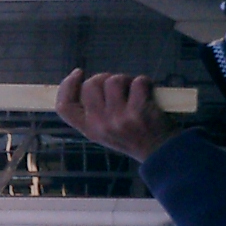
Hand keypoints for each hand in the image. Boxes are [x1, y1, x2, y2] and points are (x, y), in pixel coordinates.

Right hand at [55, 70, 173, 161]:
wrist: (161, 152)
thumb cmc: (133, 136)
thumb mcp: (105, 131)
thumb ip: (94, 111)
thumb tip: (87, 81)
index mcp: (89, 130)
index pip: (64, 107)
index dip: (67, 85)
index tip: (78, 73)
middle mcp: (100, 125)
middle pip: (90, 85)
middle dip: (105, 78)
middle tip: (119, 87)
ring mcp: (119, 119)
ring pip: (113, 80)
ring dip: (126, 80)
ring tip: (135, 91)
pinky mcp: (138, 112)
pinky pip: (137, 82)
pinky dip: (145, 82)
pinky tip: (148, 93)